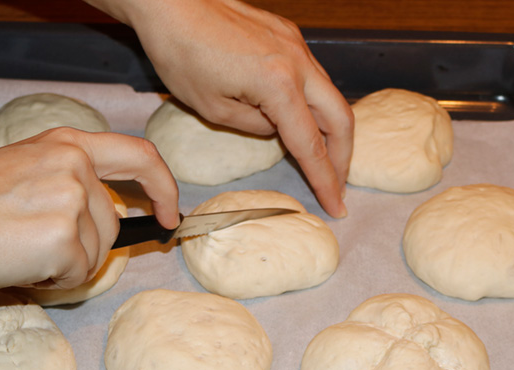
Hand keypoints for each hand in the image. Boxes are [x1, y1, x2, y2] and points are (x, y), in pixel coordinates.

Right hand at [0, 128, 178, 290]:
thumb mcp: (25, 168)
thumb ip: (69, 178)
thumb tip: (108, 211)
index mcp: (66, 143)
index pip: (139, 156)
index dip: (162, 186)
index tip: (169, 212)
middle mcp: (75, 164)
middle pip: (112, 221)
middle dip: (88, 245)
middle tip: (46, 250)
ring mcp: (72, 198)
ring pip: (97, 250)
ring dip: (66, 261)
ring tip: (22, 249)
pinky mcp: (65, 236)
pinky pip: (79, 272)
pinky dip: (54, 278)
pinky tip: (21, 263)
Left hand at [88, 0, 353, 216]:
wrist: (170, 3)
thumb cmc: (180, 53)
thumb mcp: (212, 108)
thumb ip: (255, 127)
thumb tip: (278, 131)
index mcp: (278, 84)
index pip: (311, 144)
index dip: (325, 180)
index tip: (335, 206)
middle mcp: (298, 62)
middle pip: (340, 117)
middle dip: (343, 156)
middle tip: (336, 183)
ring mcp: (295, 44)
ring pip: (330, 93)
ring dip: (330, 128)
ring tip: (321, 156)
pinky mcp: (287, 34)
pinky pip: (312, 74)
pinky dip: (315, 102)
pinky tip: (301, 117)